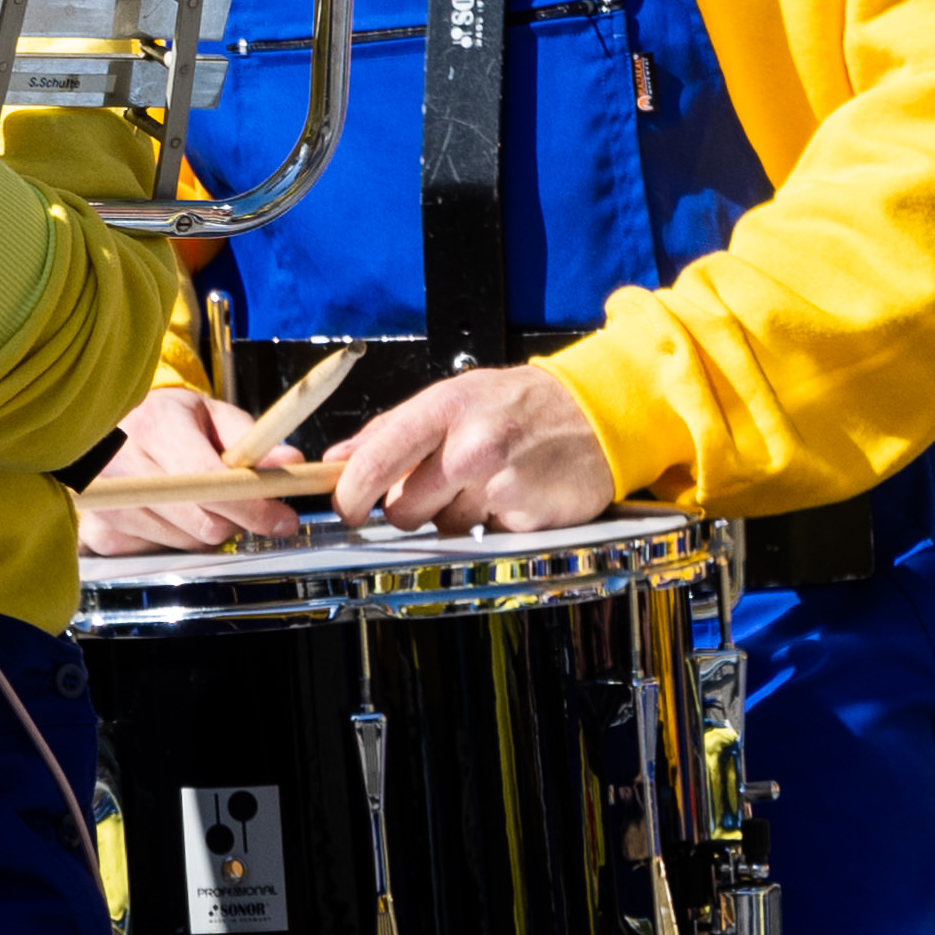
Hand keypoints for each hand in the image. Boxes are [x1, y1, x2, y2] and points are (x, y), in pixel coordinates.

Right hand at [78, 383, 310, 556]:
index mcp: (154, 425)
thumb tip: (290, 461)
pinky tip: (167, 513)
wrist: (114, 427)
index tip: (281, 519)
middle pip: (200, 522)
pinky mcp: (98, 531)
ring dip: (203, 530)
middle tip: (240, 505)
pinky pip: (156, 553)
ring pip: (183, 543)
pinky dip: (173, 539)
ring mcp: (105, 503)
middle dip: (233, 520)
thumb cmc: (170, 421)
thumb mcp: (213, 416)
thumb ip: (252, 440)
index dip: (251, 506)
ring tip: (196, 501)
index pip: (208, 481)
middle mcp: (121, 463)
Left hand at [331, 364, 613, 534]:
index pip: (375, 460)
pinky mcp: (528, 516)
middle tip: (441, 482)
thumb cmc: (518, 405)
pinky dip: (491, 523)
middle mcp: (472, 446)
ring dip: (456, 514)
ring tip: (486, 480)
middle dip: (411, 505)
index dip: (350, 494)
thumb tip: (337, 460)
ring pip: (443, 528)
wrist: (598, 413)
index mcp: (443, 409)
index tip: (346, 508)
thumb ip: (391, 429)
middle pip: (403, 509)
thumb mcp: (452, 398)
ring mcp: (502, 484)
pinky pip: (484, 536)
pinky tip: (512, 493)